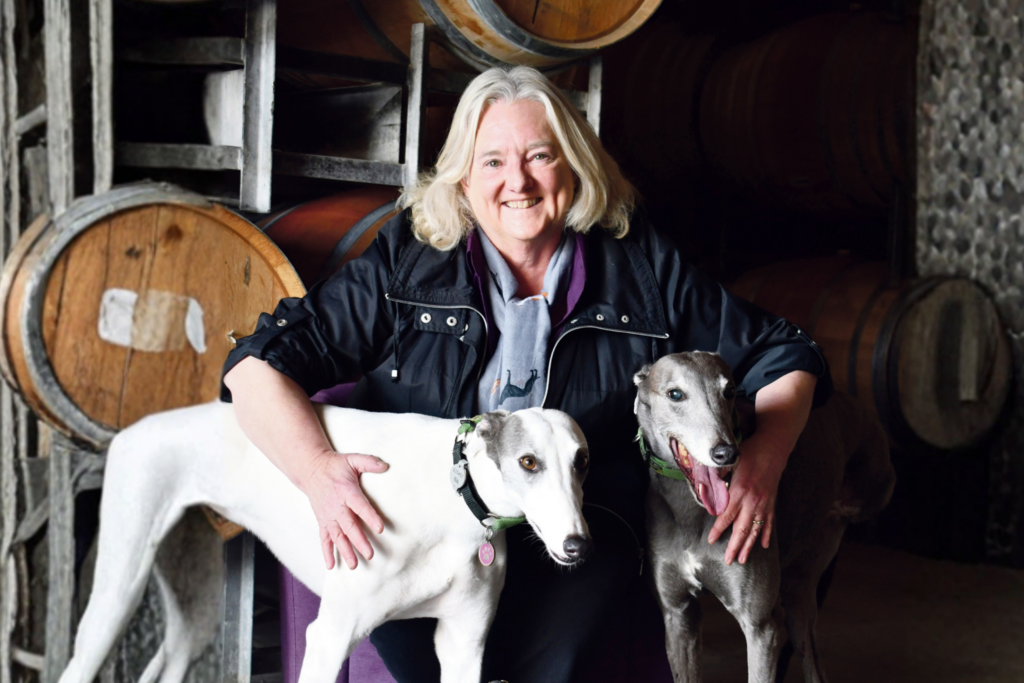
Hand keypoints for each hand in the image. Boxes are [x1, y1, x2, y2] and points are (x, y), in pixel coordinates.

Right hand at [302, 450, 388, 569]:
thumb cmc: (335, 466)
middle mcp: (336, 506)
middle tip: (370, 554)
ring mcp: (328, 516)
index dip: (370, 517)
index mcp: (346, 491)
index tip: (380, 529)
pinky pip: (324, 538)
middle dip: (360, 541)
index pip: (360, 506)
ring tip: (354, 565)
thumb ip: (369, 462)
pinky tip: (331, 565)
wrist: (311, 470)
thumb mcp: (352, 459)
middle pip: (349, 526)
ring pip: (337, 536)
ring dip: (345, 551)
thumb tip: (386, 466)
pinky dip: (327, 552)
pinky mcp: (322, 521)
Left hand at [707, 436, 783, 564]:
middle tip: (728, 561)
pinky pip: (769, 523)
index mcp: (740, 491)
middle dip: (734, 547)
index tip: (711, 540)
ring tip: (743, 559)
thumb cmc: (750, 453)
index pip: (726, 516)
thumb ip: (718, 477)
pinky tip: (765, 545)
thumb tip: (706, 486)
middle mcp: (753, 501)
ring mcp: (764, 503)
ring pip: (756, 530)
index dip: (718, 529)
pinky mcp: (771, 502)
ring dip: (749, 546)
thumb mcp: (730, 462)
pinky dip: (767, 535)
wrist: (773, 448)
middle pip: (742, 529)